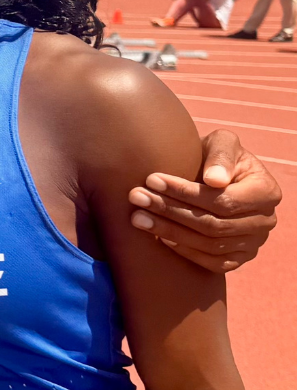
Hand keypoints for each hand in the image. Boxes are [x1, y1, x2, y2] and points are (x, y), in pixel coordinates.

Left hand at [128, 128, 281, 271]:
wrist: (215, 176)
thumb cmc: (216, 155)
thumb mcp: (222, 142)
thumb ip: (220, 155)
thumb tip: (215, 180)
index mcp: (266, 192)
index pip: (222, 200)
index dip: (185, 192)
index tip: (151, 179)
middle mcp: (265, 221)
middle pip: (213, 224)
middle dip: (170, 211)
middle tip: (137, 198)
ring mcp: (253, 243)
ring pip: (210, 244)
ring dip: (169, 231)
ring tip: (137, 217)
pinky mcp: (239, 257)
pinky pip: (213, 262)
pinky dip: (185, 251)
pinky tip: (160, 237)